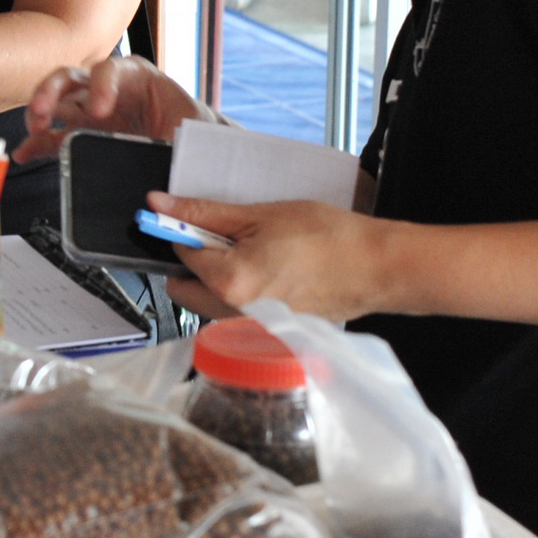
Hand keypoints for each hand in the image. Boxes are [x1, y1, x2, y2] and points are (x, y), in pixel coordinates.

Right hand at [16, 56, 209, 158]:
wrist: (195, 148)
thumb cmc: (195, 131)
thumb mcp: (191, 130)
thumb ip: (179, 140)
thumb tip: (170, 162)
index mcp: (138, 77)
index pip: (111, 70)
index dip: (101, 86)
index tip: (99, 110)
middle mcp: (108, 88)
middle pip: (71, 78)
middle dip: (52, 91)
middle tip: (43, 111)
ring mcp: (91, 110)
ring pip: (56, 102)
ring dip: (39, 112)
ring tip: (34, 130)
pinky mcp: (83, 134)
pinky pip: (54, 136)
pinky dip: (38, 144)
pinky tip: (25, 153)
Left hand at [146, 190, 398, 323]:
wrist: (376, 267)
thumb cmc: (327, 237)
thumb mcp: (259, 215)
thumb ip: (204, 213)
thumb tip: (161, 204)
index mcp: (228, 282)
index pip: (179, 253)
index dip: (181, 230)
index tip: (187, 217)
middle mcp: (233, 314)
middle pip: (184, 287)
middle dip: (193, 260)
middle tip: (222, 236)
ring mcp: (252, 328)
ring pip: (207, 302)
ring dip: (214, 277)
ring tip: (252, 252)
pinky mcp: (268, 332)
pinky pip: (233, 313)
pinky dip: (238, 292)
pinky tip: (267, 270)